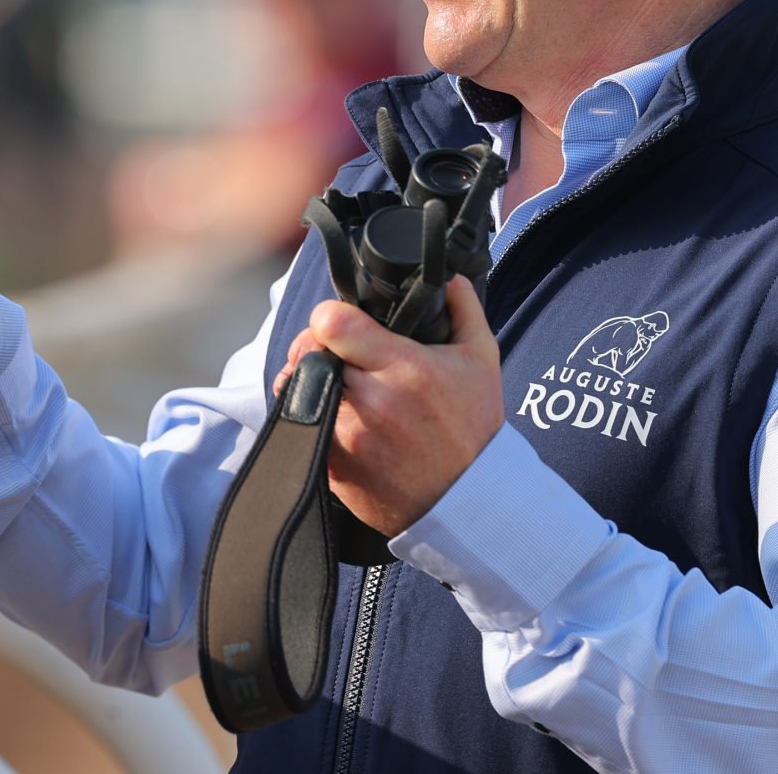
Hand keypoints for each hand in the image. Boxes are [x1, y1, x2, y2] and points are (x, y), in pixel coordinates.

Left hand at [272, 277, 502, 535]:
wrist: (466, 501)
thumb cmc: (474, 430)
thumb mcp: (481, 360)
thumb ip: (463, 309)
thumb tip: (449, 276)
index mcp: (403, 368)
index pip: (332, 324)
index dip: (330, 315)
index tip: (341, 321)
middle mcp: (370, 400)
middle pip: (308, 352)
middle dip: (318, 345)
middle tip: (338, 351)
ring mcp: (346, 436)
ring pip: (297, 387)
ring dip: (310, 380)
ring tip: (336, 382)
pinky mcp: (332, 466)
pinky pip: (301, 424)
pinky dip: (311, 414)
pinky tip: (338, 414)